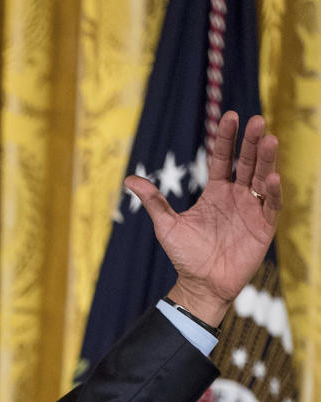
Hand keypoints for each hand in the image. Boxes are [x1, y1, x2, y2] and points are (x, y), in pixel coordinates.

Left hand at [125, 110, 280, 326]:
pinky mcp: (263, 226)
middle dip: (252, 141)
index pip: (222, 158)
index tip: (230, 116)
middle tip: (257, 120)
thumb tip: (129, 179)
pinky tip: (271, 177)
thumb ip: (153, 201)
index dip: (226, 138)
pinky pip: (270, 205)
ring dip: (266, 159)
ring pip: (262, 177)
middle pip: (246, 162)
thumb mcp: (166, 225)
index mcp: (215, 191)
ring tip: (270, 139)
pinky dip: (272, 191)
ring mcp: (251, 209)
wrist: (200, 284)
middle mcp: (236, 195)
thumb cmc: (184, 255)